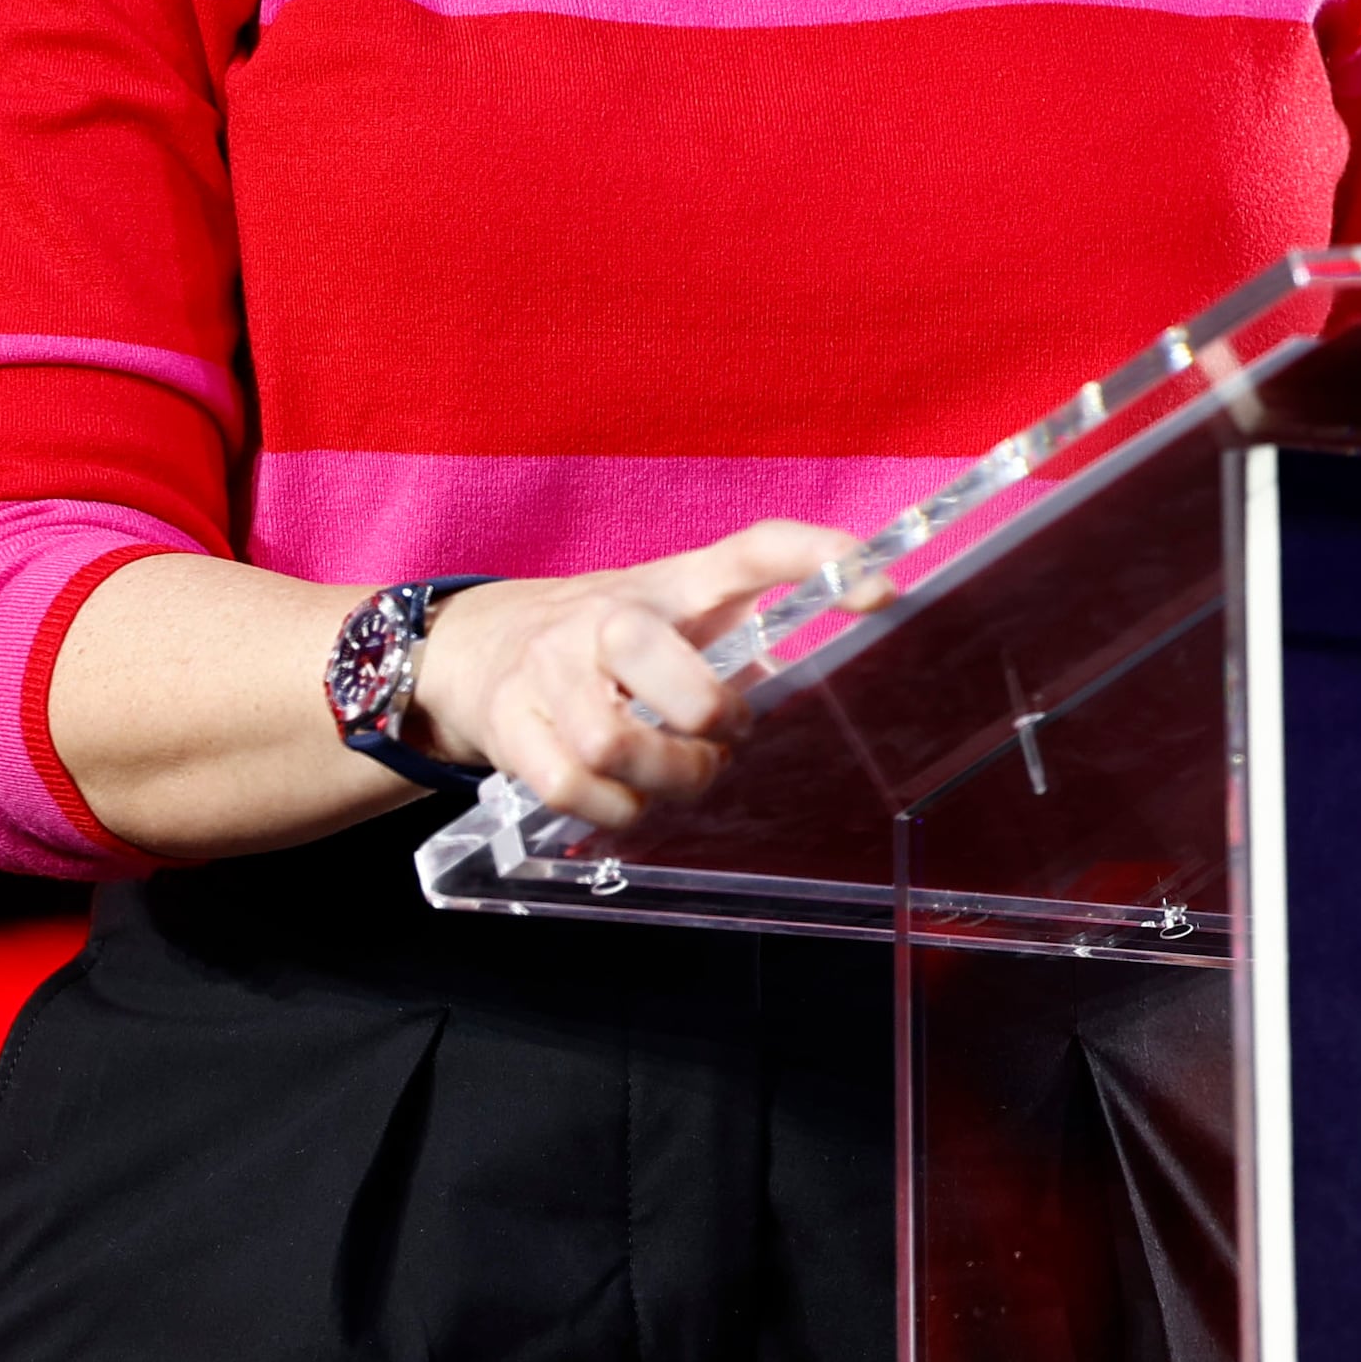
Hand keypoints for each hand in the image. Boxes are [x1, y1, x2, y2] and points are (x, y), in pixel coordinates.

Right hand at [408, 520, 866, 827]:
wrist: (480, 643)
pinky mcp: (511, 724)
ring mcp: (548, 669)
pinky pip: (570, 787)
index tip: (880, 587)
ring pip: (612, 743)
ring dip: (666, 778)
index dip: (816, 559)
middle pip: (661, 665)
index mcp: (668, 582)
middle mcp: (604, 614)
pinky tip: (630, 796)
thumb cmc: (610, 633)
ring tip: (684, 773)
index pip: (751, 551)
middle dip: (707, 718)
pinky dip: (616, 809)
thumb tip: (856, 635)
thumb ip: (754, 620)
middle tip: (724, 735)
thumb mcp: (681, 608)